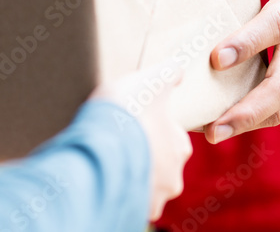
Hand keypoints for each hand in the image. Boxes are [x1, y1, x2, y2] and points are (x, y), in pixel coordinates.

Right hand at [92, 63, 192, 220]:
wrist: (99, 146)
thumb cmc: (128, 110)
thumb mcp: (151, 80)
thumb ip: (169, 74)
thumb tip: (178, 70)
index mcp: (179, 147)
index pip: (171, 138)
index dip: (151, 128)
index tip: (133, 122)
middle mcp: (172, 177)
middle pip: (158, 165)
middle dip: (142, 156)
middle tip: (119, 141)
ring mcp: (152, 197)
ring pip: (143, 186)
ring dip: (128, 174)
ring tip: (108, 160)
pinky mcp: (130, 210)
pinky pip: (125, 200)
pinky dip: (116, 190)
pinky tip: (103, 176)